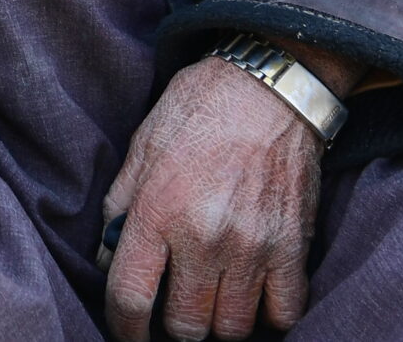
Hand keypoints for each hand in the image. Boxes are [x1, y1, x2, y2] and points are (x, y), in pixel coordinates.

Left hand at [101, 47, 349, 340]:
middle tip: (171, 306)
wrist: (269, 86)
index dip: (124, 328)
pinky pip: (283, 314)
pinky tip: (250, 294)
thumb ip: (120, 207)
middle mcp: (205, 236)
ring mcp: (254, 247)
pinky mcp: (293, 248)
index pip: (130, 298)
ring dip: (216, 322)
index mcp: (158, 210)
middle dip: (172, 325)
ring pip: (232, 328)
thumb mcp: (141, 148)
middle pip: (185, 326)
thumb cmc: (198, 111)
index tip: (127, 330)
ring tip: (209, 299)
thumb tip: (110, 261)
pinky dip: (266, 314)